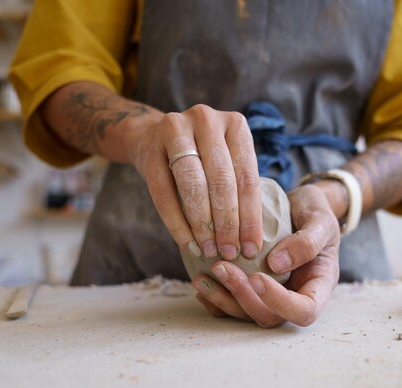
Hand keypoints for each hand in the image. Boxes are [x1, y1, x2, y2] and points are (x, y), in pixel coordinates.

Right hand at [128, 104, 262, 260]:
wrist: (152, 135)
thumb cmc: (201, 157)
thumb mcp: (226, 161)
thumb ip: (239, 188)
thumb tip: (251, 241)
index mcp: (235, 124)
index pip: (247, 177)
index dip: (250, 217)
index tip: (251, 248)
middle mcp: (207, 120)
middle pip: (222, 181)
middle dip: (227, 224)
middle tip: (230, 253)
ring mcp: (176, 130)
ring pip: (193, 185)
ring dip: (203, 225)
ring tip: (209, 250)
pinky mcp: (150, 148)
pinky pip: (163, 193)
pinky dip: (177, 223)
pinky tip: (187, 243)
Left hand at [192, 184, 340, 326]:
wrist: (300, 206)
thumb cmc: (316, 212)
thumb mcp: (320, 220)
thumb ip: (307, 242)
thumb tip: (276, 264)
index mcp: (318, 287)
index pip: (303, 310)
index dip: (279, 302)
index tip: (258, 277)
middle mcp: (294, 297)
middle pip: (269, 316)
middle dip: (242, 297)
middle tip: (221, 267)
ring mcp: (271, 297)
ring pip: (246, 314)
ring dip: (222, 299)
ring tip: (201, 277)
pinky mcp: (252, 290)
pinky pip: (232, 305)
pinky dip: (214, 299)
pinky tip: (200, 281)